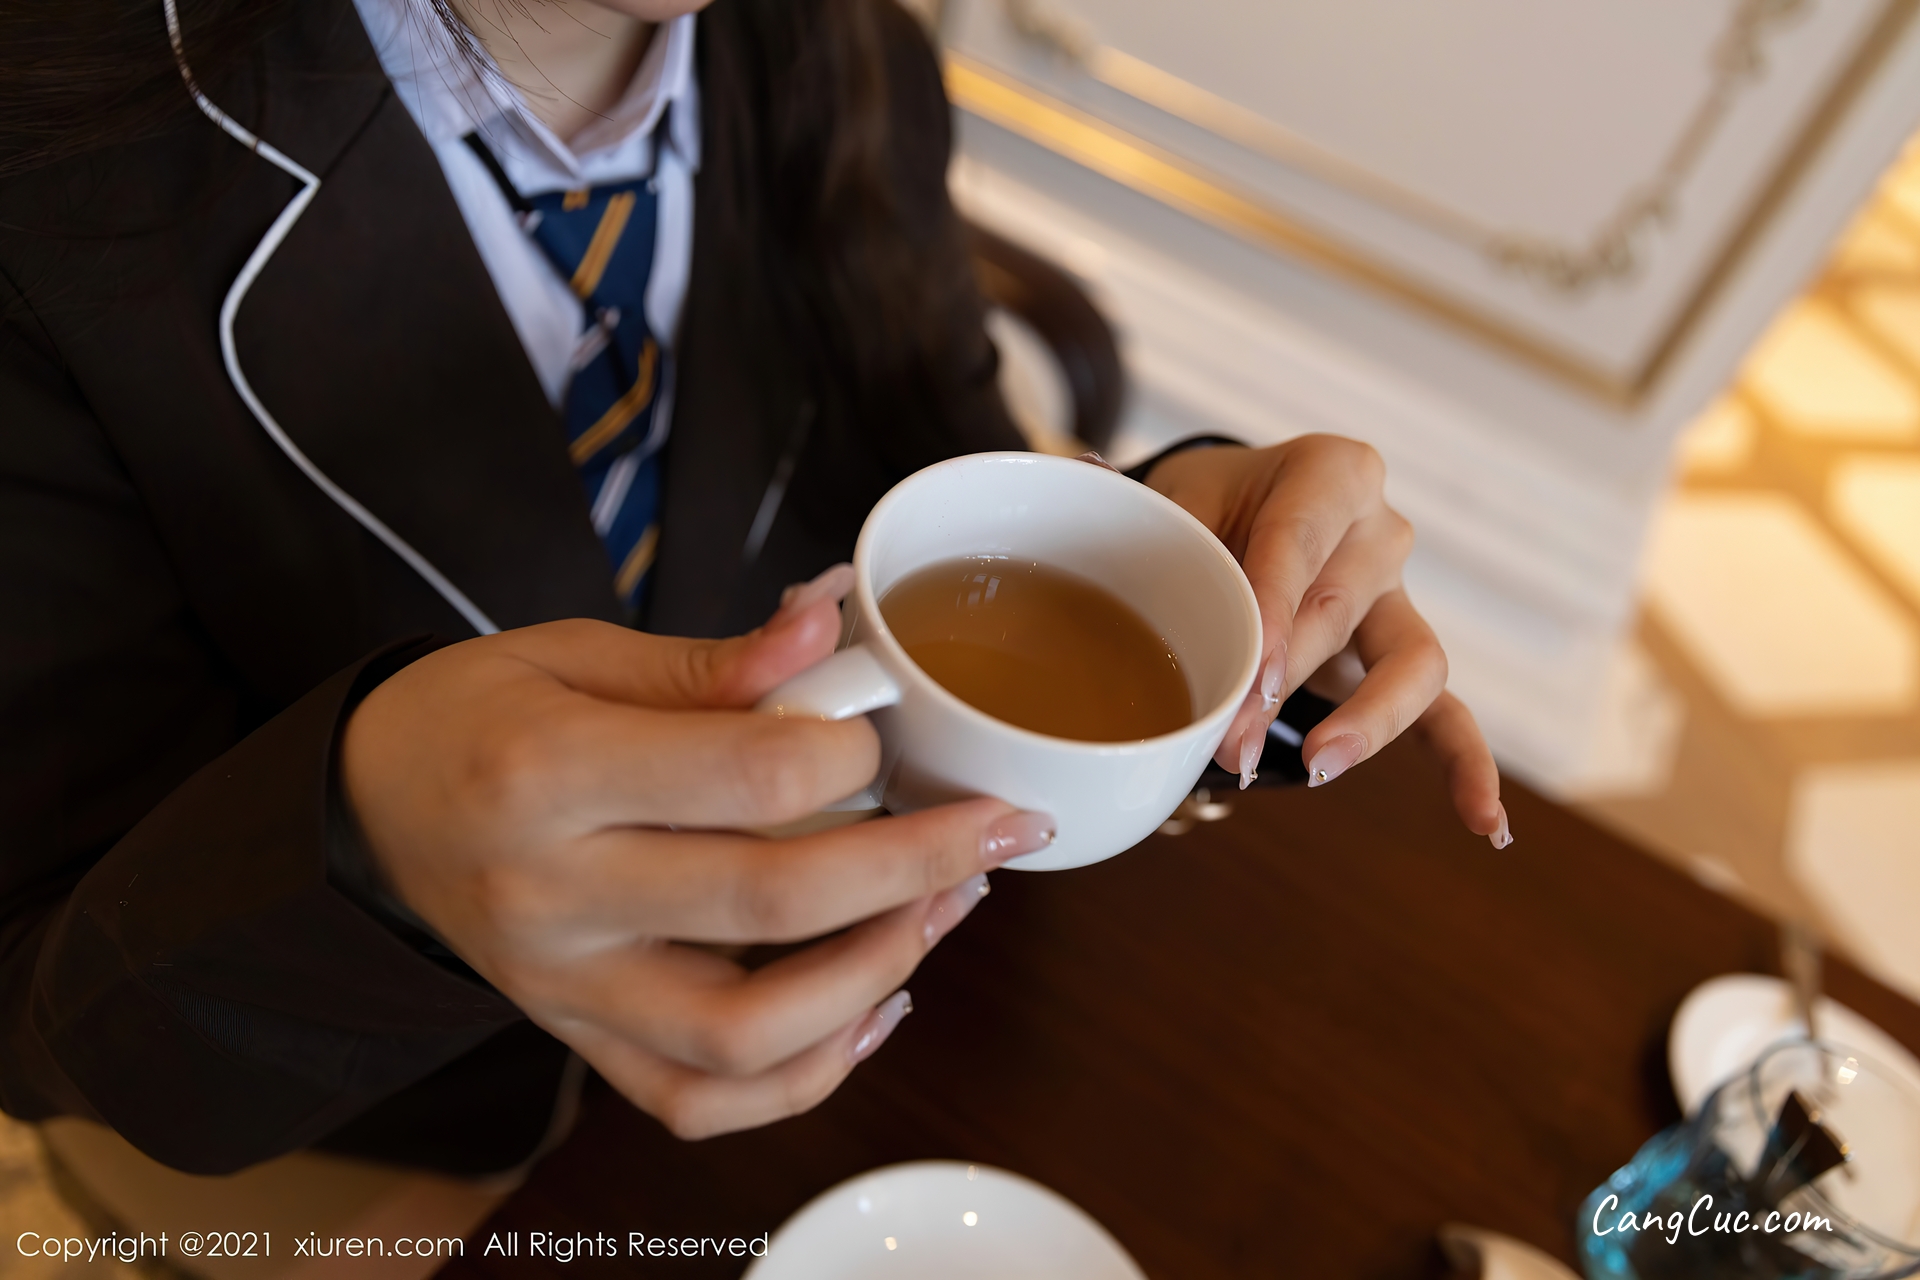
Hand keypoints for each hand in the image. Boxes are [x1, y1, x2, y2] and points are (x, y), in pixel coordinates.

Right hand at [340, 566, 1056, 1138]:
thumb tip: (837, 626)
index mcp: (547, 772)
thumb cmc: (482, 713)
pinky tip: (876, 1008)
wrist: (367, 808)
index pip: (746, 773)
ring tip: (946, 909)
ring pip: (747, 1033)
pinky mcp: (579, 1042)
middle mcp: (553, 896)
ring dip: (877, 974)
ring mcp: (565, 989)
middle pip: (772, 901)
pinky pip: (701, 1102)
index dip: (851, 752)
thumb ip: (713, 662)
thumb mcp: (577, 653)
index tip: (891, 734)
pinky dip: (806, 1076)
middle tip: (999, 826)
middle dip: (919, 864)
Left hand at [1145, 437, 1510, 847]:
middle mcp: (1379, 532)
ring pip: (1413, 663)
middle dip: (1283, 688)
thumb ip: (1143, 510)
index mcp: (1332, 474)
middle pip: (1339, 615)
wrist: (1240, 513)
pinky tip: (1484, 827)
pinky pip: (1447, 713)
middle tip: (1227, 748)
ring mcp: (1399, 599)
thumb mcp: (1176, 498)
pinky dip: (1464, 766)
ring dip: (1367, 722)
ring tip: (1319, 765)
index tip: (1245, 682)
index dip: (1271, 615)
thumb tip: (1078, 473)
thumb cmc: (1207, 507)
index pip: (1298, 546)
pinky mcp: (1404, 655)